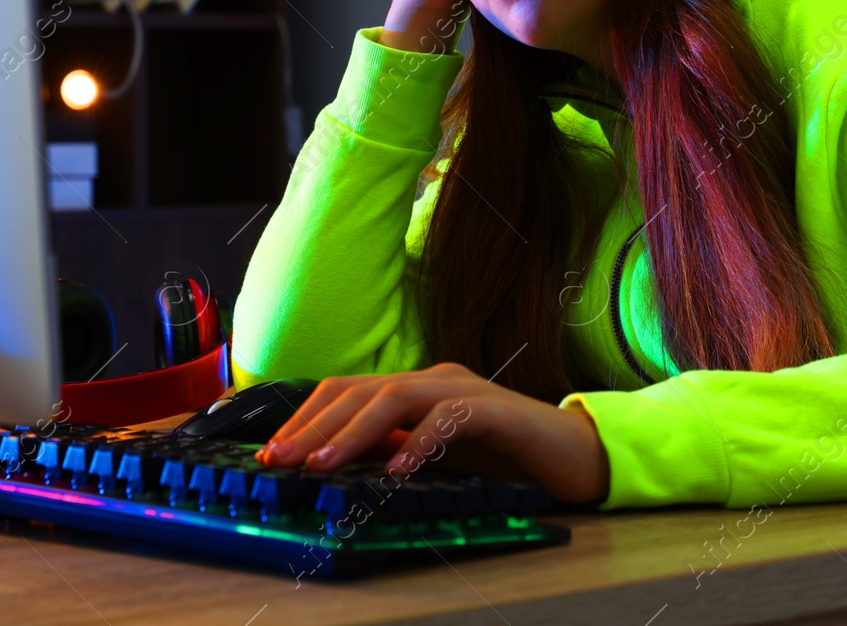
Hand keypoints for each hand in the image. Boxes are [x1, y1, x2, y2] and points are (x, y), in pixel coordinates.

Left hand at [255, 362, 610, 504]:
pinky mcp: (494, 410)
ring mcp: (464, 388)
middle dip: (313, 424)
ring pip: (395, 397)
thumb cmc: (502, 459)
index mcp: (415, 386)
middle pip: (360, 389)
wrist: (575, 456)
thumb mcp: (432, 457)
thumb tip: (336, 463)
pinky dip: (419, 442)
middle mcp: (434, 378)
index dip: (305, 418)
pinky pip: (449, 419)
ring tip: (323, 463)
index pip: (346, 390)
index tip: (271, 452)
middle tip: (280, 458)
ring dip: (352, 431)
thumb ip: (391, 451)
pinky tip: (396, 469)